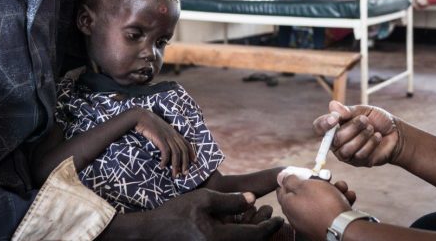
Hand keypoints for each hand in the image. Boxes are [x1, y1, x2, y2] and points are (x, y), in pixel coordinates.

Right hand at [133, 108, 196, 177]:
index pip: (187, 143)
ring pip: (176, 153)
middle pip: (183, 150)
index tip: (195, 162)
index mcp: (174, 132)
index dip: (192, 153)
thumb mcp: (162, 130)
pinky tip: (162, 167)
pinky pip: (166, 151)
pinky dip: (165, 160)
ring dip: (176, 166)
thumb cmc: (150, 124)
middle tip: (185, 174)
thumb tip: (168, 149)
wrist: (141, 116)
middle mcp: (173, 134)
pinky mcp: (160, 138)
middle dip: (185, 163)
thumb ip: (167, 137)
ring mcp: (167, 136)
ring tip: (175, 175)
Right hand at [141, 189, 282, 240]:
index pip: (253, 236)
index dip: (269, 227)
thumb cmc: (178, 212)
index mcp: (219, 238)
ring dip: (253, 233)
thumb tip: (252, 199)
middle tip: (272, 216)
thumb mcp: (204, 199)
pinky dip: (241, 235)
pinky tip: (242, 222)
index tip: (279, 217)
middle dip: (264, 231)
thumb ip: (229, 200)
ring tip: (260, 216)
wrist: (155, 230)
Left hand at [277, 175, 350, 240]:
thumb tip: (282, 178)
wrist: (343, 228)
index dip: (290, 180)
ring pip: (321, 200)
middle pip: (305, 194)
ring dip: (333, 191)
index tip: (299, 173)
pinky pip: (330, 211)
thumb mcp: (304, 185)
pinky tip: (349, 196)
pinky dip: (339, 202)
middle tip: (327, 177)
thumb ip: (291, 181)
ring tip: (342, 186)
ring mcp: (312, 222)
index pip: (282, 191)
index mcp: (289, 205)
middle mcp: (298, 216)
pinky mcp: (326, 227)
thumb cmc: (322, 203)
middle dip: (318, 183)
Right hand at [313, 100, 400, 166]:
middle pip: (335, 139)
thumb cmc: (376, 119)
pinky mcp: (359, 162)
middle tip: (365, 120)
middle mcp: (336, 142)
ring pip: (347, 149)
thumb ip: (347, 110)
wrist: (395, 133)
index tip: (335, 119)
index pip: (318, 127)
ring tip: (371, 128)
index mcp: (333, 126)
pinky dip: (371, 144)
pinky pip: (360, 155)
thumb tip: (332, 106)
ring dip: (362, 136)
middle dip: (352, 128)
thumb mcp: (362, 110)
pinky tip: (377, 137)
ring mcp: (347, 154)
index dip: (323, 124)